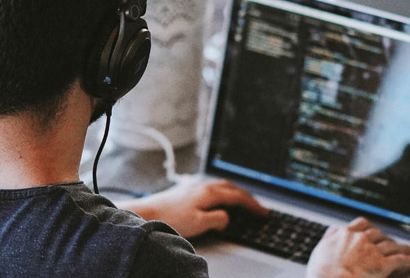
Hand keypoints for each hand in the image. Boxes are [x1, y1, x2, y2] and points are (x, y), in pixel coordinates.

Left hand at [119, 179, 266, 237]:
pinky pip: (211, 187)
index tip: (263, 212)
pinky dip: (221, 192)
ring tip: (240, 201)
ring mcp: (194, 186)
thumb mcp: (199, 223)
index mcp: (210, 193)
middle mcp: (203, 186)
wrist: (146, 213)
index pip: (239, 197)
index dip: (253, 205)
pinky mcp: (186, 190)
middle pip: (232, 188)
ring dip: (234, 193)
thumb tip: (227, 217)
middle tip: (256, 206)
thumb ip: (218, 219)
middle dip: (246, 196)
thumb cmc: (170, 218)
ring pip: (221, 186)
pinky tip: (216, 196)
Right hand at [305, 218, 409, 277]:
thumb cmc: (320, 273)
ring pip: (392, 245)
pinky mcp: (382, 264)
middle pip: (378, 234)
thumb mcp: (320, 250)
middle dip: (387, 238)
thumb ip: (329, 237)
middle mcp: (360, 239)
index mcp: (345, 234)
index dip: (370, 228)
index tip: (373, 231)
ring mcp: (372, 250)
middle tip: (392, 243)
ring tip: (408, 250)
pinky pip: (401, 260)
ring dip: (402, 247)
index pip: (361, 224)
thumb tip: (334, 230)